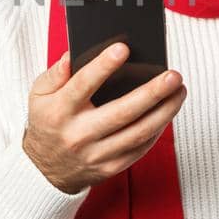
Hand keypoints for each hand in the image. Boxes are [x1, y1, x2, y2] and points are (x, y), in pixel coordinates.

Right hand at [21, 43, 187, 194]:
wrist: (45, 169)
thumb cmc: (48, 122)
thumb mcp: (39, 95)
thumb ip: (55, 74)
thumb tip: (74, 55)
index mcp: (59, 111)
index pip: (82, 85)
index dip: (103, 67)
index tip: (123, 48)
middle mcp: (78, 135)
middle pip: (121, 113)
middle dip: (151, 93)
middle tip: (173, 76)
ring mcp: (96, 154)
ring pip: (138, 133)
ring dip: (164, 112)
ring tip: (179, 91)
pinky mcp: (110, 167)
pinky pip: (140, 148)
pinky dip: (157, 129)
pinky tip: (168, 111)